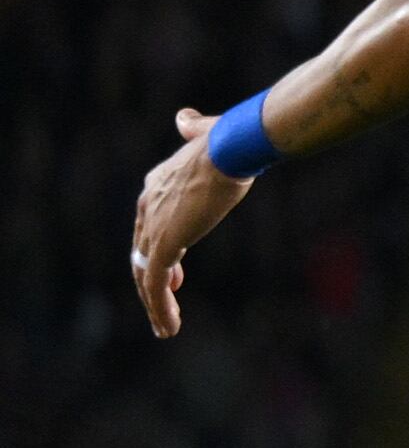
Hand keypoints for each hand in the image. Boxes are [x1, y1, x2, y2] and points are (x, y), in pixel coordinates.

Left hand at [130, 107, 254, 340]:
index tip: (176, 271)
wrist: (229, 148)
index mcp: (156, 186)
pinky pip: (155, 282)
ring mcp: (153, 227)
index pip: (148, 226)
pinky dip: (159, 307)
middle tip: (165, 306)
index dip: (158, 252)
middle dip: (153, 281)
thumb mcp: (206, 134)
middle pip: (141, 253)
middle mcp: (148, 206)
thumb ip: (193, 128)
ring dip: (154, 305)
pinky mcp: (163, 244)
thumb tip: (185, 119)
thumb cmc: (227, 141)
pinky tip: (169, 326)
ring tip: (164, 328)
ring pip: (144, 274)